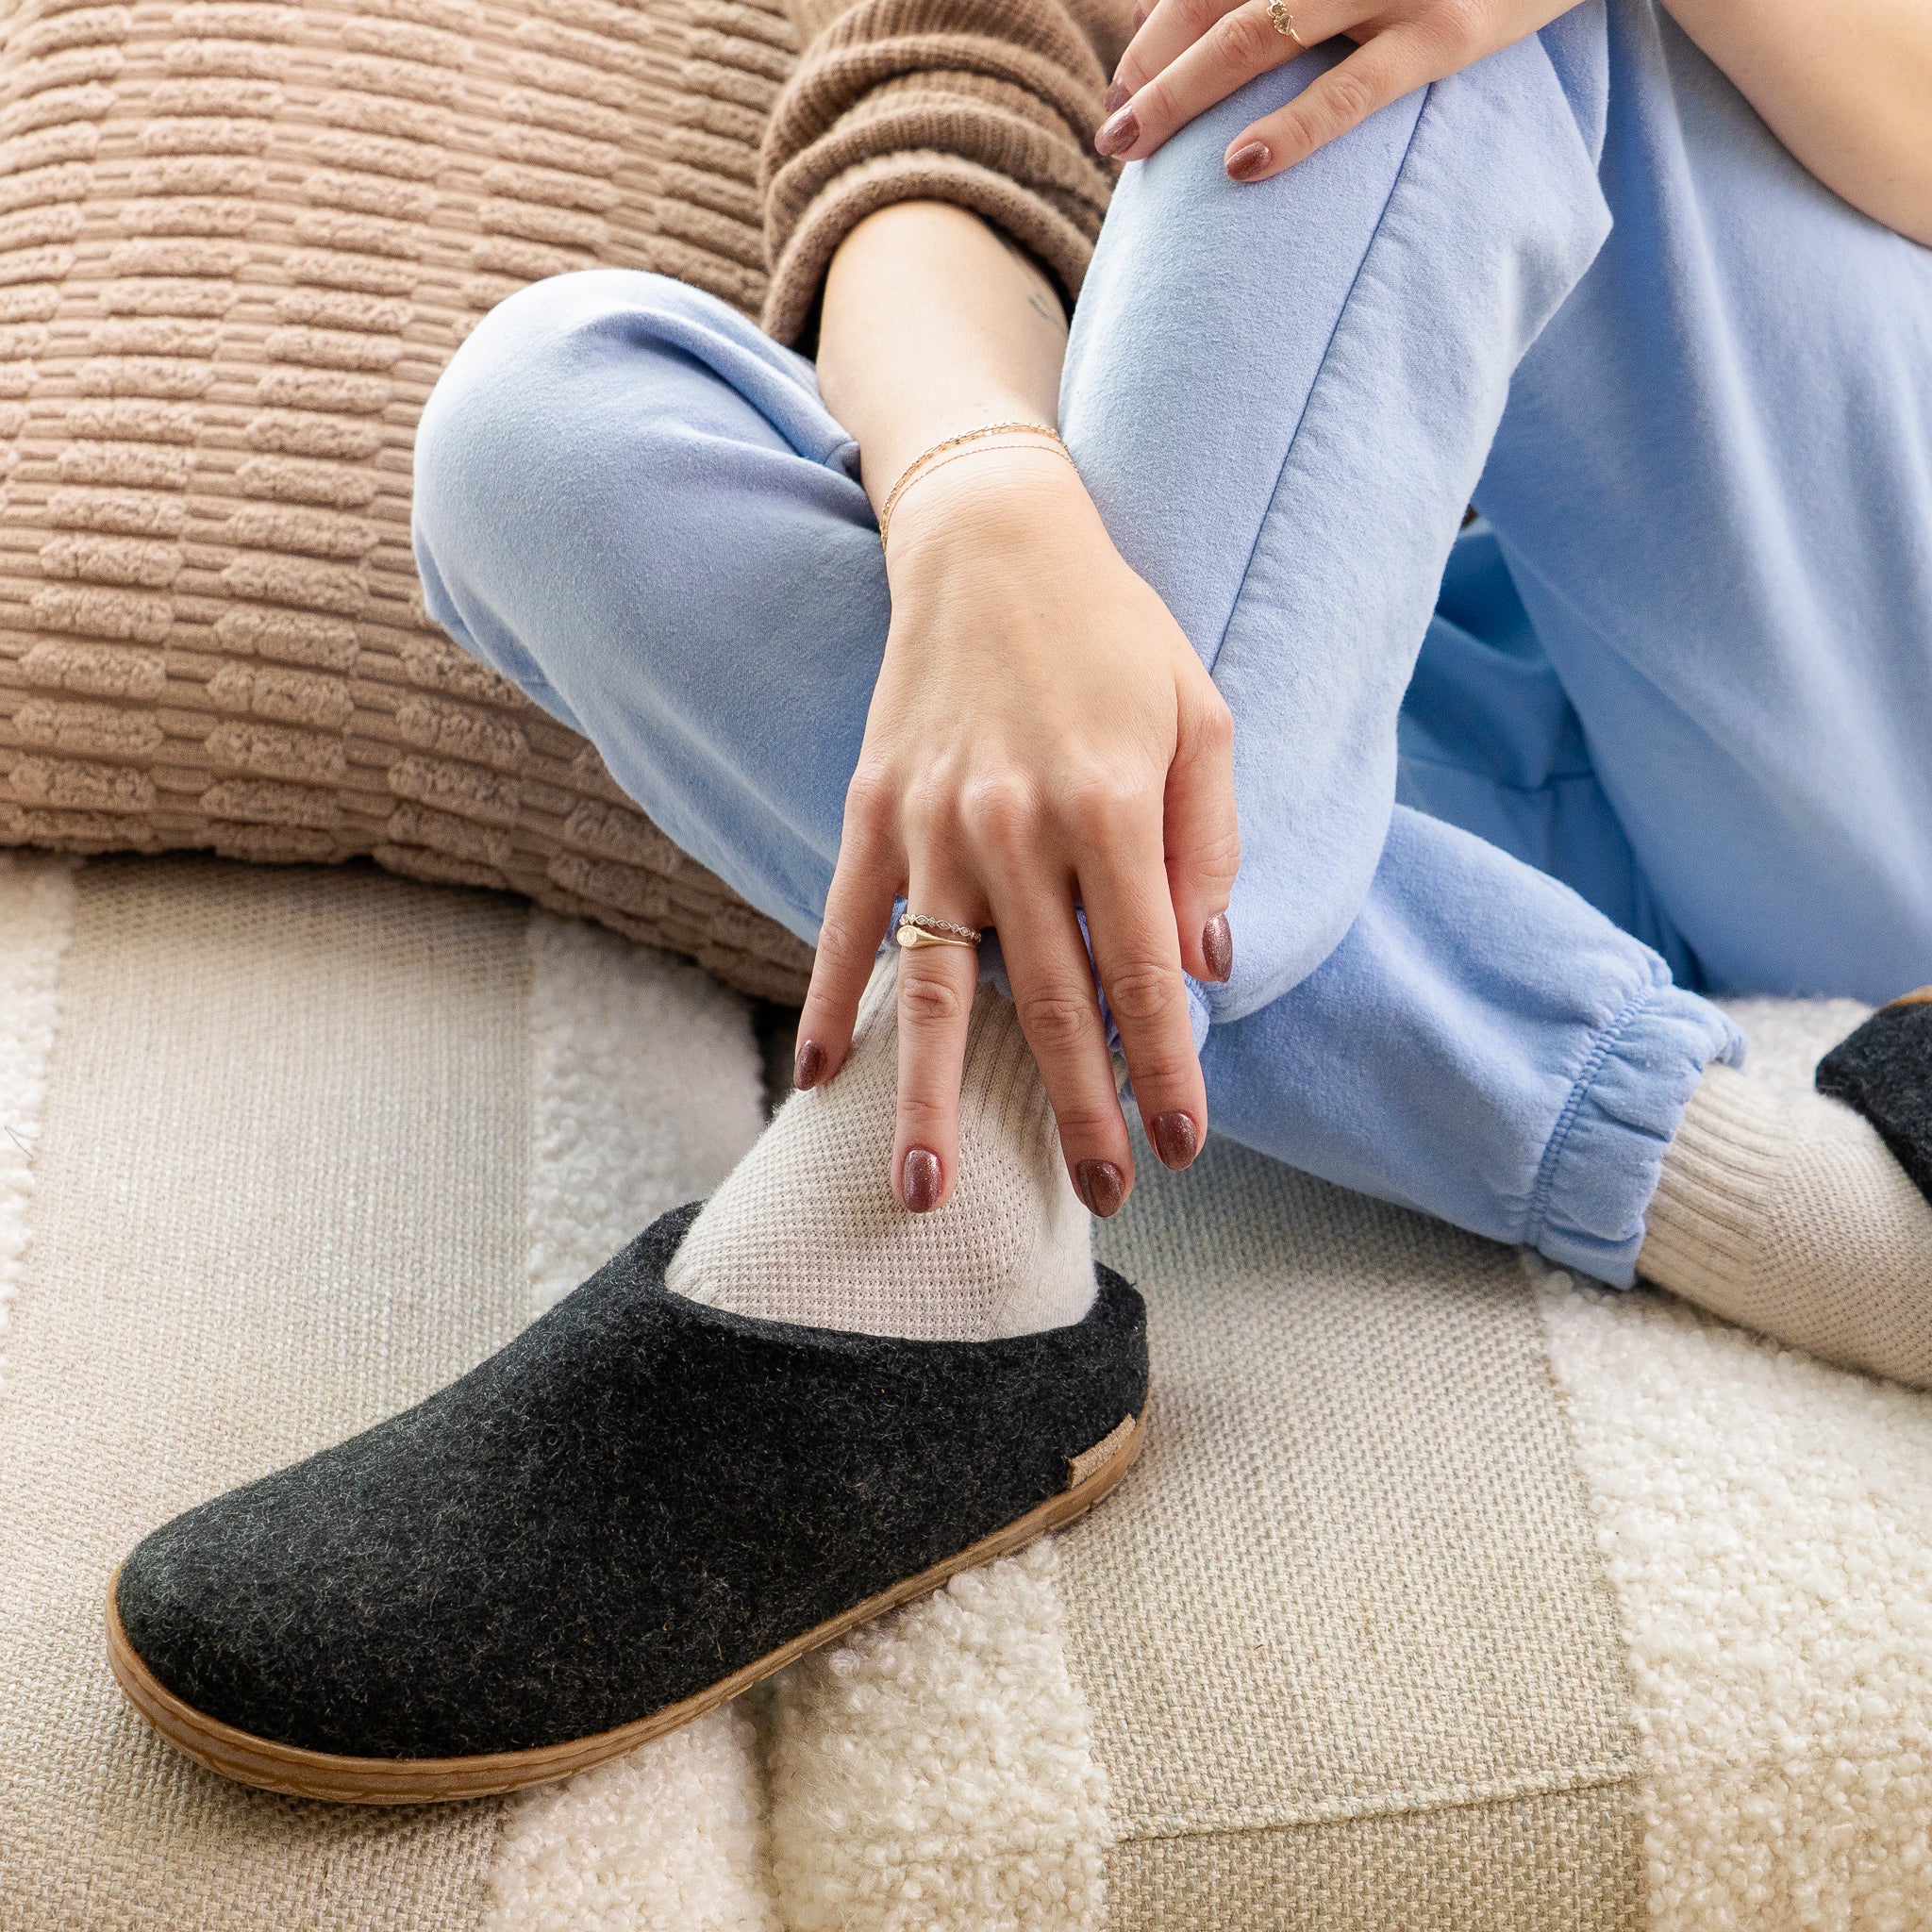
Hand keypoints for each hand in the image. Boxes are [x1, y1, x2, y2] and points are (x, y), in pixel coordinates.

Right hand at [796, 446, 1238, 1217]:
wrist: (992, 541)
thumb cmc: (1115, 632)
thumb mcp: (1201, 718)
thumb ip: (1212, 844)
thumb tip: (1211, 965)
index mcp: (1113, 807)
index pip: (1147, 974)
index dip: (1168, 1070)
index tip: (1183, 1146)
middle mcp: (1019, 828)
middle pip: (1050, 1005)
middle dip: (1080, 1113)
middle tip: (1102, 1197)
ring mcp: (934, 825)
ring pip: (934, 989)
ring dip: (931, 1097)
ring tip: (927, 1191)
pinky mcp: (872, 812)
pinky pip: (847, 924)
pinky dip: (829, 1001)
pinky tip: (821, 1078)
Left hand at [1096, 0, 1573, 181]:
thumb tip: (1171, 15)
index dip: (1153, 31)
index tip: (1122, 87)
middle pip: (1213, 1)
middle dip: (1151, 69)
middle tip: (1111, 133)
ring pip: (1256, 33)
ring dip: (1180, 95)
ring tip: (1129, 148)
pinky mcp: (1448, 33)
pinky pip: (1354, 88)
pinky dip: (1293, 128)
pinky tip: (1239, 168)